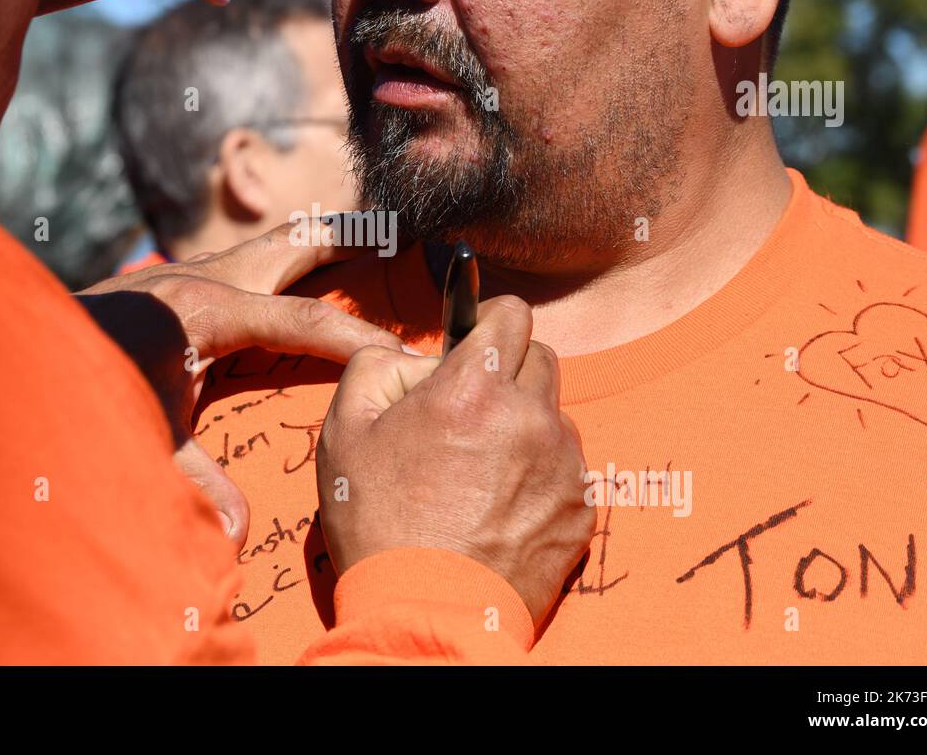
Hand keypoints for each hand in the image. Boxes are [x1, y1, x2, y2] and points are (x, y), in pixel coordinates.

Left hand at [76, 222, 408, 546]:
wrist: (7, 346)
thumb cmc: (76, 383)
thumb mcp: (140, 437)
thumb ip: (193, 480)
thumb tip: (236, 533)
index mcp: (204, 309)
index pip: (302, 319)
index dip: (355, 336)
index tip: (399, 350)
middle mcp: (198, 278)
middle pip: (289, 243)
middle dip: (346, 239)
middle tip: (396, 234)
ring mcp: (180, 274)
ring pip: (262, 246)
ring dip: (308, 246)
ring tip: (355, 243)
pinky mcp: (166, 282)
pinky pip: (237, 264)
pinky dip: (271, 265)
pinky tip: (276, 284)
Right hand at [316, 296, 594, 627]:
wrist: (426, 611)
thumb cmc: (380, 524)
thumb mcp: (345, 431)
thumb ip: (375, 365)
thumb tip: (414, 355)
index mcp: (472, 389)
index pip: (511, 314)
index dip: (489, 321)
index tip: (474, 342)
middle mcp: (529, 418)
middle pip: (540, 359)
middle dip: (508, 372)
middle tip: (470, 410)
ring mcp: (563, 465)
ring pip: (554, 414)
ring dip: (524, 424)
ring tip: (480, 470)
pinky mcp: (581, 508)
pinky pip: (567, 467)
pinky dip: (540, 474)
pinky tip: (500, 506)